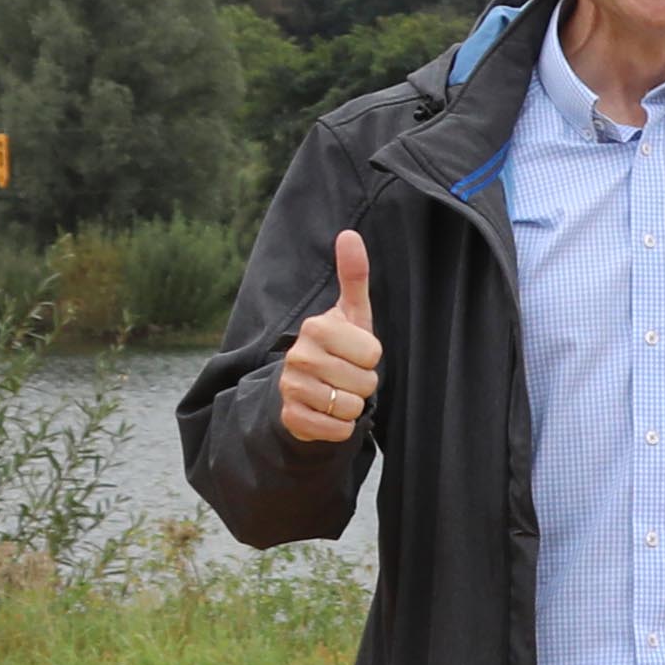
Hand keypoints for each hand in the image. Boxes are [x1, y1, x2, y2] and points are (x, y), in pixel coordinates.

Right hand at [276, 228, 381, 447]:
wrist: (304, 389)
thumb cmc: (337, 348)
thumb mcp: (351, 314)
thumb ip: (354, 277)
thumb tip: (349, 234)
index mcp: (316, 327)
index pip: (372, 353)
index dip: (370, 357)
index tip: (354, 353)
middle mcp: (298, 355)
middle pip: (364, 382)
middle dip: (363, 384)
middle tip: (346, 375)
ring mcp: (291, 387)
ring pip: (351, 407)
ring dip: (352, 405)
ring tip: (337, 392)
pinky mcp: (292, 417)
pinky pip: (337, 429)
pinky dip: (340, 427)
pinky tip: (328, 413)